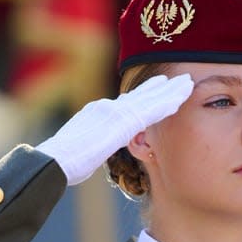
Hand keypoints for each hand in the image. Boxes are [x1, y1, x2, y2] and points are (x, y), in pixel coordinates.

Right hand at [37, 73, 193, 184]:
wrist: (54, 160)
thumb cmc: (62, 162)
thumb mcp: (82, 146)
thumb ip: (95, 142)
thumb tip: (98, 147)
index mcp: (98, 112)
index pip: (129, 100)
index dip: (147, 92)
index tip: (161, 85)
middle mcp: (107, 107)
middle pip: (141, 94)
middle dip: (163, 86)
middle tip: (181, 79)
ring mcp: (113, 113)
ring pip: (149, 99)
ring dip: (171, 91)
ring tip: (187, 83)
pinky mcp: (119, 123)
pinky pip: (148, 112)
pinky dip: (164, 104)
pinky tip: (178, 101)